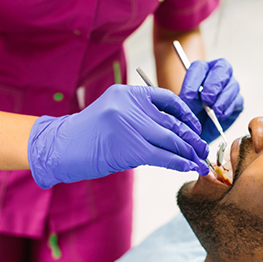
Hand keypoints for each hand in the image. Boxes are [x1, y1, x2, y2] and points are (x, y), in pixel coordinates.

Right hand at [28, 85, 209, 188]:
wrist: (59, 147)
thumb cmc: (88, 134)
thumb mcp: (114, 114)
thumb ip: (140, 117)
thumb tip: (173, 134)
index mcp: (128, 93)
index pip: (167, 98)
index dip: (186, 114)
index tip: (195, 127)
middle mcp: (131, 105)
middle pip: (172, 122)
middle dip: (191, 138)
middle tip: (203, 149)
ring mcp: (130, 125)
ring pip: (171, 140)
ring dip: (189, 153)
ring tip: (201, 162)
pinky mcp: (131, 147)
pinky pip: (163, 156)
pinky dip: (179, 163)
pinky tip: (189, 168)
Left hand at [179, 59, 243, 142]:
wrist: (199, 129)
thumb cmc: (192, 112)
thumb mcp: (184, 104)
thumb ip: (186, 97)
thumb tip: (190, 96)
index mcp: (201, 70)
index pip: (199, 67)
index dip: (194, 81)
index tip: (187, 97)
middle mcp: (218, 74)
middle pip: (223, 67)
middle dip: (214, 85)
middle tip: (207, 100)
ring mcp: (230, 86)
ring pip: (232, 85)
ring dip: (222, 99)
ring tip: (214, 111)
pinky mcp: (237, 101)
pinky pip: (237, 101)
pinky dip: (228, 109)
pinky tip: (220, 116)